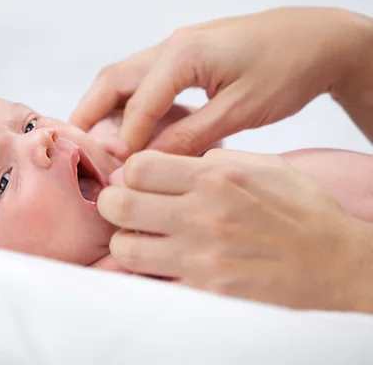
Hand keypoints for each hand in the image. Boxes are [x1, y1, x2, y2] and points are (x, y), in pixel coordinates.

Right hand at [70, 7, 372, 154]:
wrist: (320, 39)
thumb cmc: (288, 68)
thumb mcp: (241, 110)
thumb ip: (193, 135)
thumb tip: (154, 160)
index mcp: (183, 54)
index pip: (137, 103)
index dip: (125, 140)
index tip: (117, 172)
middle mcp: (173, 46)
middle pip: (113, 78)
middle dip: (89, 112)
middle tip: (73, 146)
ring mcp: (179, 47)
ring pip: (126, 76)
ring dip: (107, 106)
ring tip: (94, 140)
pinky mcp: (188, 55)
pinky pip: (147, 79)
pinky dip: (131, 102)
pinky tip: (133, 126)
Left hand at [98, 149, 372, 311]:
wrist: (338, 265)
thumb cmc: (303, 213)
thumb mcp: (265, 166)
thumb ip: (216, 157)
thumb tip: (174, 160)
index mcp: (216, 177)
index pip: (138, 167)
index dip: (130, 173)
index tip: (137, 181)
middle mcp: (204, 214)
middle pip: (120, 204)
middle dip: (113, 205)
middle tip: (124, 209)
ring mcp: (202, 258)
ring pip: (125, 248)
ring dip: (126, 243)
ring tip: (141, 240)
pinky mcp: (206, 293)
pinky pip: (152, 284)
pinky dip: (148, 275)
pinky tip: (161, 267)